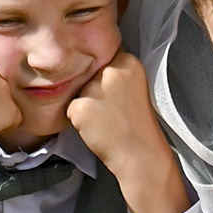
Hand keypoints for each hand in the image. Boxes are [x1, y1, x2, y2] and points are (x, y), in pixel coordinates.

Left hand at [66, 51, 191, 212]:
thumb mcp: (136, 87)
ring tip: (106, 120)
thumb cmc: (138, 126)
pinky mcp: (81, 106)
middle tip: (111, 110)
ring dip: (86, 104)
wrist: (141, 155)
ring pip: (78, 90)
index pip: (103, 57)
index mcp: (129, 62)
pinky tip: (97, 128)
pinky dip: (79, 120)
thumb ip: (117, 73)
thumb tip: (92, 67)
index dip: (105, 76)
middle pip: (89, 72)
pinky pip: (71, 108)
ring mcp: (95, 87)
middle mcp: (111, 70)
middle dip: (94, 89)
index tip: (115, 92)